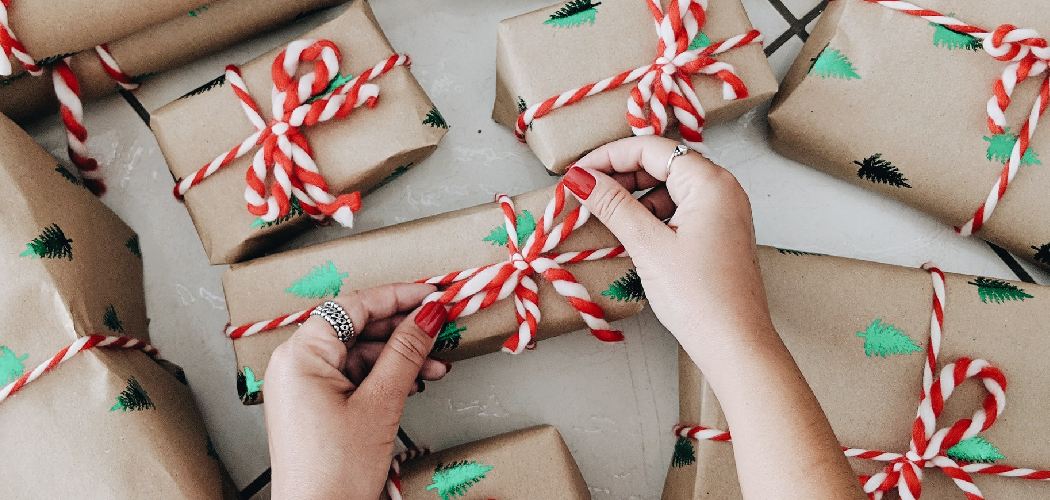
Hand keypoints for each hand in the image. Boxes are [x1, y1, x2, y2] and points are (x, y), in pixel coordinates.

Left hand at [264, 283, 449, 499]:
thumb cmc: (334, 473)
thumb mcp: (380, 403)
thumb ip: (406, 352)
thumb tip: (428, 314)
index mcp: (300, 356)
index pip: (353, 307)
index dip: (396, 297)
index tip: (431, 295)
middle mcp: (296, 365)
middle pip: (357, 328)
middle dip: (403, 330)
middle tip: (440, 327)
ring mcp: (304, 386)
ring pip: (359, 354)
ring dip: (399, 358)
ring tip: (435, 366)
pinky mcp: (315, 406)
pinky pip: (353, 377)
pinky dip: (385, 378)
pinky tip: (414, 383)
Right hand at [566, 136, 865, 499]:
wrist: (736, 344)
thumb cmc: (699, 297)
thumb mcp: (648, 245)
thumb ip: (612, 205)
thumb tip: (580, 177)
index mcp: (710, 182)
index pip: (650, 148)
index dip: (608, 156)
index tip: (577, 173)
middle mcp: (722, 189)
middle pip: (662, 163)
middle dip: (620, 176)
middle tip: (584, 194)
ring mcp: (724, 211)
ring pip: (669, 187)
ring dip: (634, 197)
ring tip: (602, 215)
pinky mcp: (719, 234)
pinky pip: (680, 209)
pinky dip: (652, 214)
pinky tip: (629, 233)